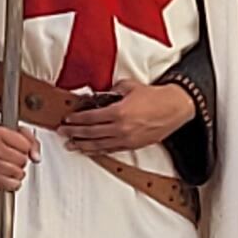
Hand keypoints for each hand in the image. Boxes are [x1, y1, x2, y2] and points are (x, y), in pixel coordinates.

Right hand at [0, 110, 37, 190]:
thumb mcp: (10, 128)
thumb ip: (29, 139)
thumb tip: (36, 157)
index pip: (25, 146)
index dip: (26, 147)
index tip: (20, 147)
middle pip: (21, 161)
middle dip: (21, 160)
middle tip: (15, 157)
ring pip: (16, 174)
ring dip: (18, 172)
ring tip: (12, 166)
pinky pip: (6, 185)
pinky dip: (11, 183)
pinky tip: (8, 177)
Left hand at [57, 81, 192, 155]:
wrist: (174, 108)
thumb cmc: (155, 97)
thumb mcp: (130, 86)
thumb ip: (113, 90)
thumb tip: (101, 94)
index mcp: (119, 112)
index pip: (91, 118)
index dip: (77, 119)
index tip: (68, 120)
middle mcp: (121, 128)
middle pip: (91, 133)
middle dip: (74, 133)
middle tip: (63, 133)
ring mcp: (127, 139)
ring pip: (99, 145)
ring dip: (82, 145)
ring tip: (71, 145)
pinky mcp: (133, 145)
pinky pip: (110, 150)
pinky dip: (97, 151)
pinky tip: (89, 151)